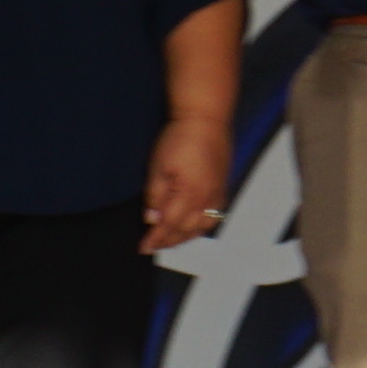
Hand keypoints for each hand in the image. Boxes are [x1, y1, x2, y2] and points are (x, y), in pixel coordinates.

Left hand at [139, 117, 230, 251]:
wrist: (206, 119)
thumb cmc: (180, 139)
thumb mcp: (158, 166)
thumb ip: (155, 195)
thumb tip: (152, 218)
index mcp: (189, 194)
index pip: (169, 225)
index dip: (156, 238)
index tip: (143, 247)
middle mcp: (206, 199)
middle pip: (187, 230)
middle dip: (169, 241)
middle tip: (154, 247)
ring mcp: (217, 194)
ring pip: (203, 227)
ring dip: (186, 237)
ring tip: (171, 240)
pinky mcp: (223, 188)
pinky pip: (214, 216)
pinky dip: (201, 227)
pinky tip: (192, 226)